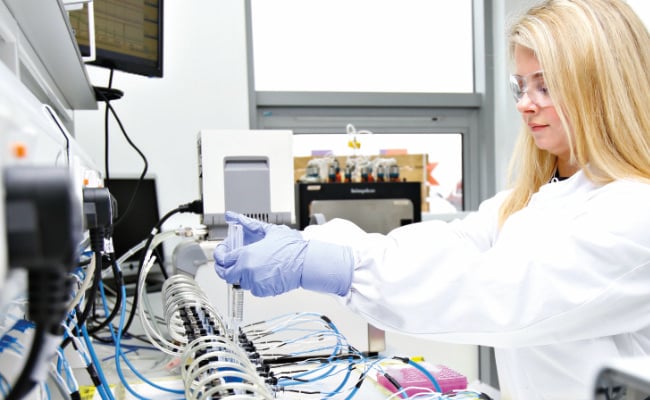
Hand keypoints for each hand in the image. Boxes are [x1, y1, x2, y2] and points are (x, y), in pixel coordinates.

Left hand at [213, 216, 353, 296]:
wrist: (305, 263)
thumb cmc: (291, 247)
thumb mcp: (268, 230)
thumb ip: (247, 223)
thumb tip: (232, 215)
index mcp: (245, 255)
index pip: (223, 259)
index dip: (220, 256)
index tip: (223, 254)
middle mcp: (246, 270)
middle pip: (227, 274)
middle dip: (227, 268)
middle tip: (231, 264)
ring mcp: (254, 283)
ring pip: (240, 281)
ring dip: (243, 275)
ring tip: (255, 265)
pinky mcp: (263, 291)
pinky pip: (253, 288)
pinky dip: (255, 282)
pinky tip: (264, 273)